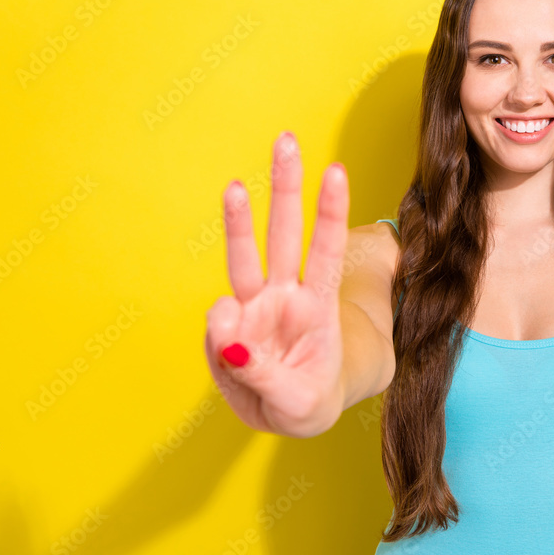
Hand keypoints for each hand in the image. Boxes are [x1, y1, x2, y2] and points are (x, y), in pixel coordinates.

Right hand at [203, 131, 349, 436]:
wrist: (294, 414)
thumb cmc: (308, 400)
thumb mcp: (297, 403)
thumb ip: (262, 374)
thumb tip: (229, 338)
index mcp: (318, 309)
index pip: (327, 252)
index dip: (330, 213)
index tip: (335, 171)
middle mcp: (287, 296)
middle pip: (287, 234)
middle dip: (287, 188)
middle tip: (287, 140)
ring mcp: (257, 307)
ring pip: (247, 255)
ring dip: (240, 219)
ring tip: (237, 186)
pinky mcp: (230, 326)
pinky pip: (217, 316)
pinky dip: (217, 332)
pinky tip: (231, 357)